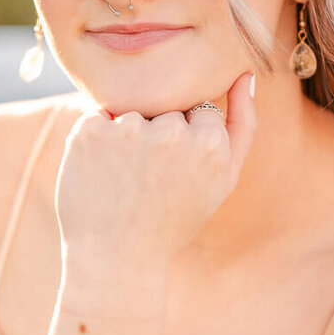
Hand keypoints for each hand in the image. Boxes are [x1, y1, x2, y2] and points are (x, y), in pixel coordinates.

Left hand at [54, 73, 256, 273]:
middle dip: (156, 135)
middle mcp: (171, 131)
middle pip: (165, 106)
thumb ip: (242, 126)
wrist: (117, 260)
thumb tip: (243, 74)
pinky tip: (101, 174)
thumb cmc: (173, 221)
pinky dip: (96, 140)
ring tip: (125, 181)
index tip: (176, 174)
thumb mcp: (223, 180)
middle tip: (149, 182)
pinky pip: (97, 117)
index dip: (186, 141)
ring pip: (131, 111)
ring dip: (126, 137)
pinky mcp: (90, 132)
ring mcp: (128, 130)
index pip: (199, 109)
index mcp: (210, 142)